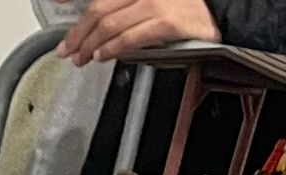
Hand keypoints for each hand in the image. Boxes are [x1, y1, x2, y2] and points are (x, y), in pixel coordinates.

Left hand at [59, 0, 217, 63]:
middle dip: (78, 32)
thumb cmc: (192, 7)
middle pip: (99, 9)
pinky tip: (102, 55)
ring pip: (110, 24)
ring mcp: (158, 2)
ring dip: (89, 45)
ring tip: (81, 58)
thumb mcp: (156, 3)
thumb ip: (129, 8)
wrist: (228, 12)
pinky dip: (112, 48)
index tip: (57, 2)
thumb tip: (100, 26)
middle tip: (66, 49)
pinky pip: (130, 37)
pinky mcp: (169, 20)